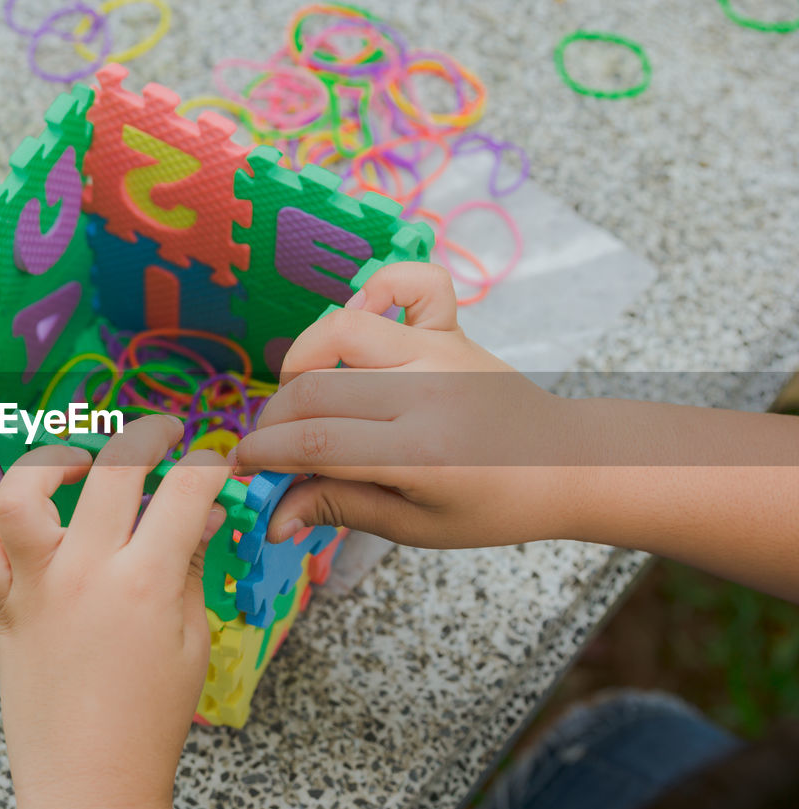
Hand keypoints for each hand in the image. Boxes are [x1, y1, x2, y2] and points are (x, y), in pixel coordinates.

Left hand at [0, 415, 228, 808]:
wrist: (89, 781)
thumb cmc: (149, 721)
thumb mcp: (191, 641)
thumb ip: (190, 567)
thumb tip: (201, 513)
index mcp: (145, 584)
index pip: (185, 491)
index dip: (209, 464)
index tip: (216, 461)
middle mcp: (84, 573)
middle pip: (114, 469)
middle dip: (149, 435)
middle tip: (165, 435)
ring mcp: (35, 587)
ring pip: (21, 492)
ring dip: (53, 460)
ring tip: (79, 461)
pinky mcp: (3, 607)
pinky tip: (28, 519)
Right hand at [233, 262, 578, 548]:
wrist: (566, 464)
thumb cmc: (493, 504)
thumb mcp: (414, 527)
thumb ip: (338, 508)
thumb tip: (272, 517)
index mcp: (420, 453)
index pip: (316, 443)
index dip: (265, 453)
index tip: (243, 465)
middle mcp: (426, 391)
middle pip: (317, 388)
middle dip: (276, 419)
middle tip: (272, 446)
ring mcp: (439, 351)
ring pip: (344, 327)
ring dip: (304, 358)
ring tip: (304, 392)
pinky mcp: (451, 328)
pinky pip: (412, 282)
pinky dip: (378, 287)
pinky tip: (361, 322)